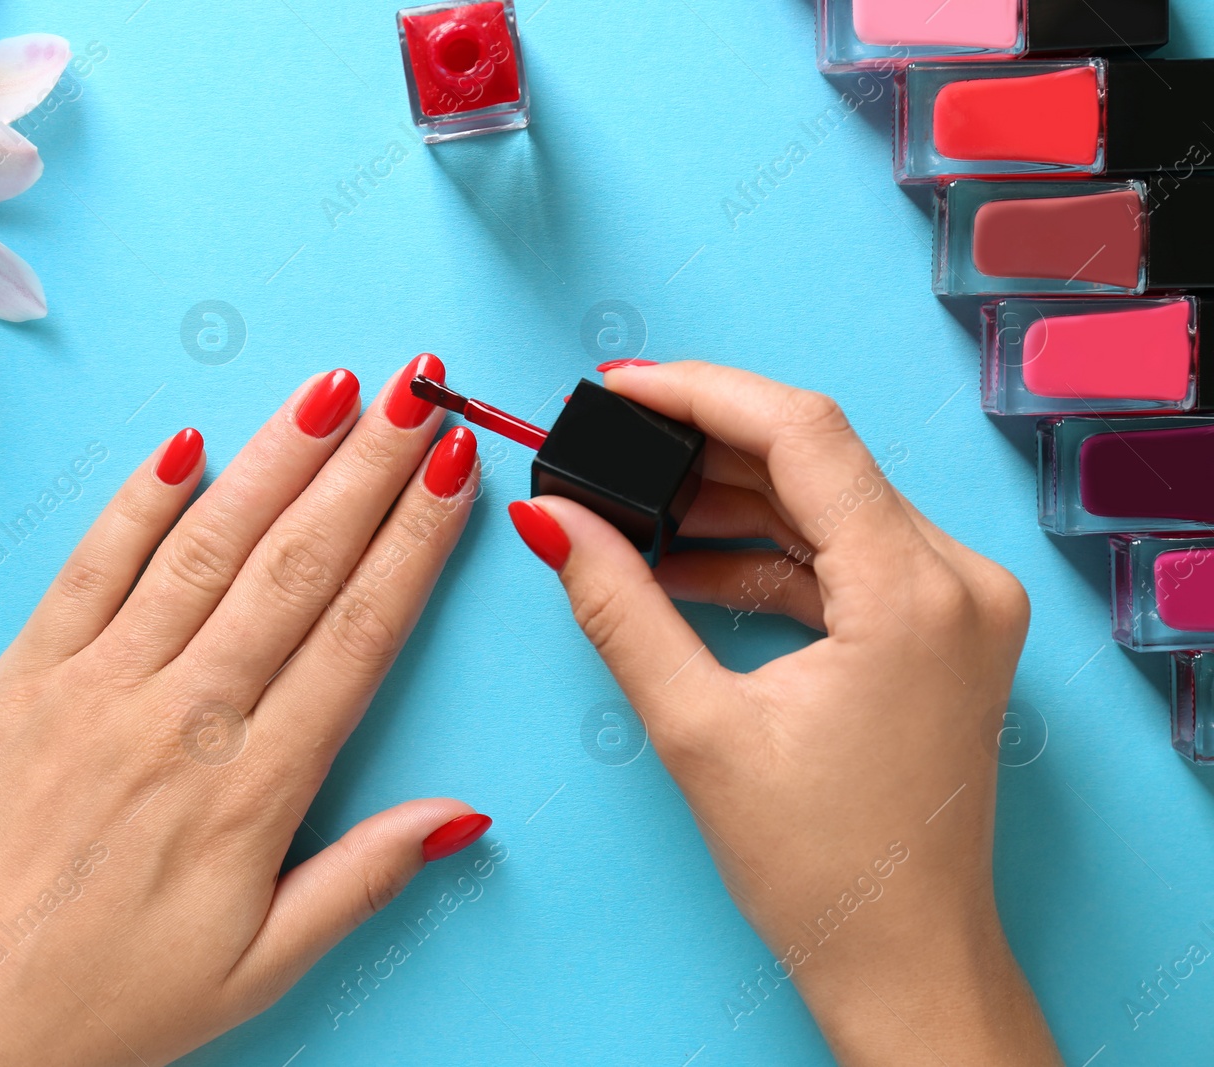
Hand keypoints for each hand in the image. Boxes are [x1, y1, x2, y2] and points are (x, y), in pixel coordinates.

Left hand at [0, 359, 489, 1066]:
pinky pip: (87, 568)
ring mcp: (93, 687)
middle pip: (296, 566)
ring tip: (331, 391)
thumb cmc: (108, 1006)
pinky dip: (139, 501)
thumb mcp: (261, 967)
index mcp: (251, 788)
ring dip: (275, 460)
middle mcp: (179, 718)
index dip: (416, 541)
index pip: (358, 632)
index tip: (458, 470)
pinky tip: (188, 444)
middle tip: (420, 390)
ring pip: (204, 547)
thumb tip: (464, 816)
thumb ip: (365, 878)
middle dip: (369, 467)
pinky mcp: (21, 679)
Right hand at [507, 361, 1058, 1065]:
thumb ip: (618, 605)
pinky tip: (685, 568)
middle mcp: (959, 580)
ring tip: (632, 515)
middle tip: (608, 446)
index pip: (803, 432)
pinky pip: (843, 556)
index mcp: (914, 592)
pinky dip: (764, 555)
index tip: (619, 387)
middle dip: (703, 448)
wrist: (903, 960)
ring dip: (728, 504)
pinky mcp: (941, 629)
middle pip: (818, 459)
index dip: (699, 392)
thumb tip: (551, 519)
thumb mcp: (696, 728)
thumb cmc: (819, 866)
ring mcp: (959, 604)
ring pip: (828, 504)